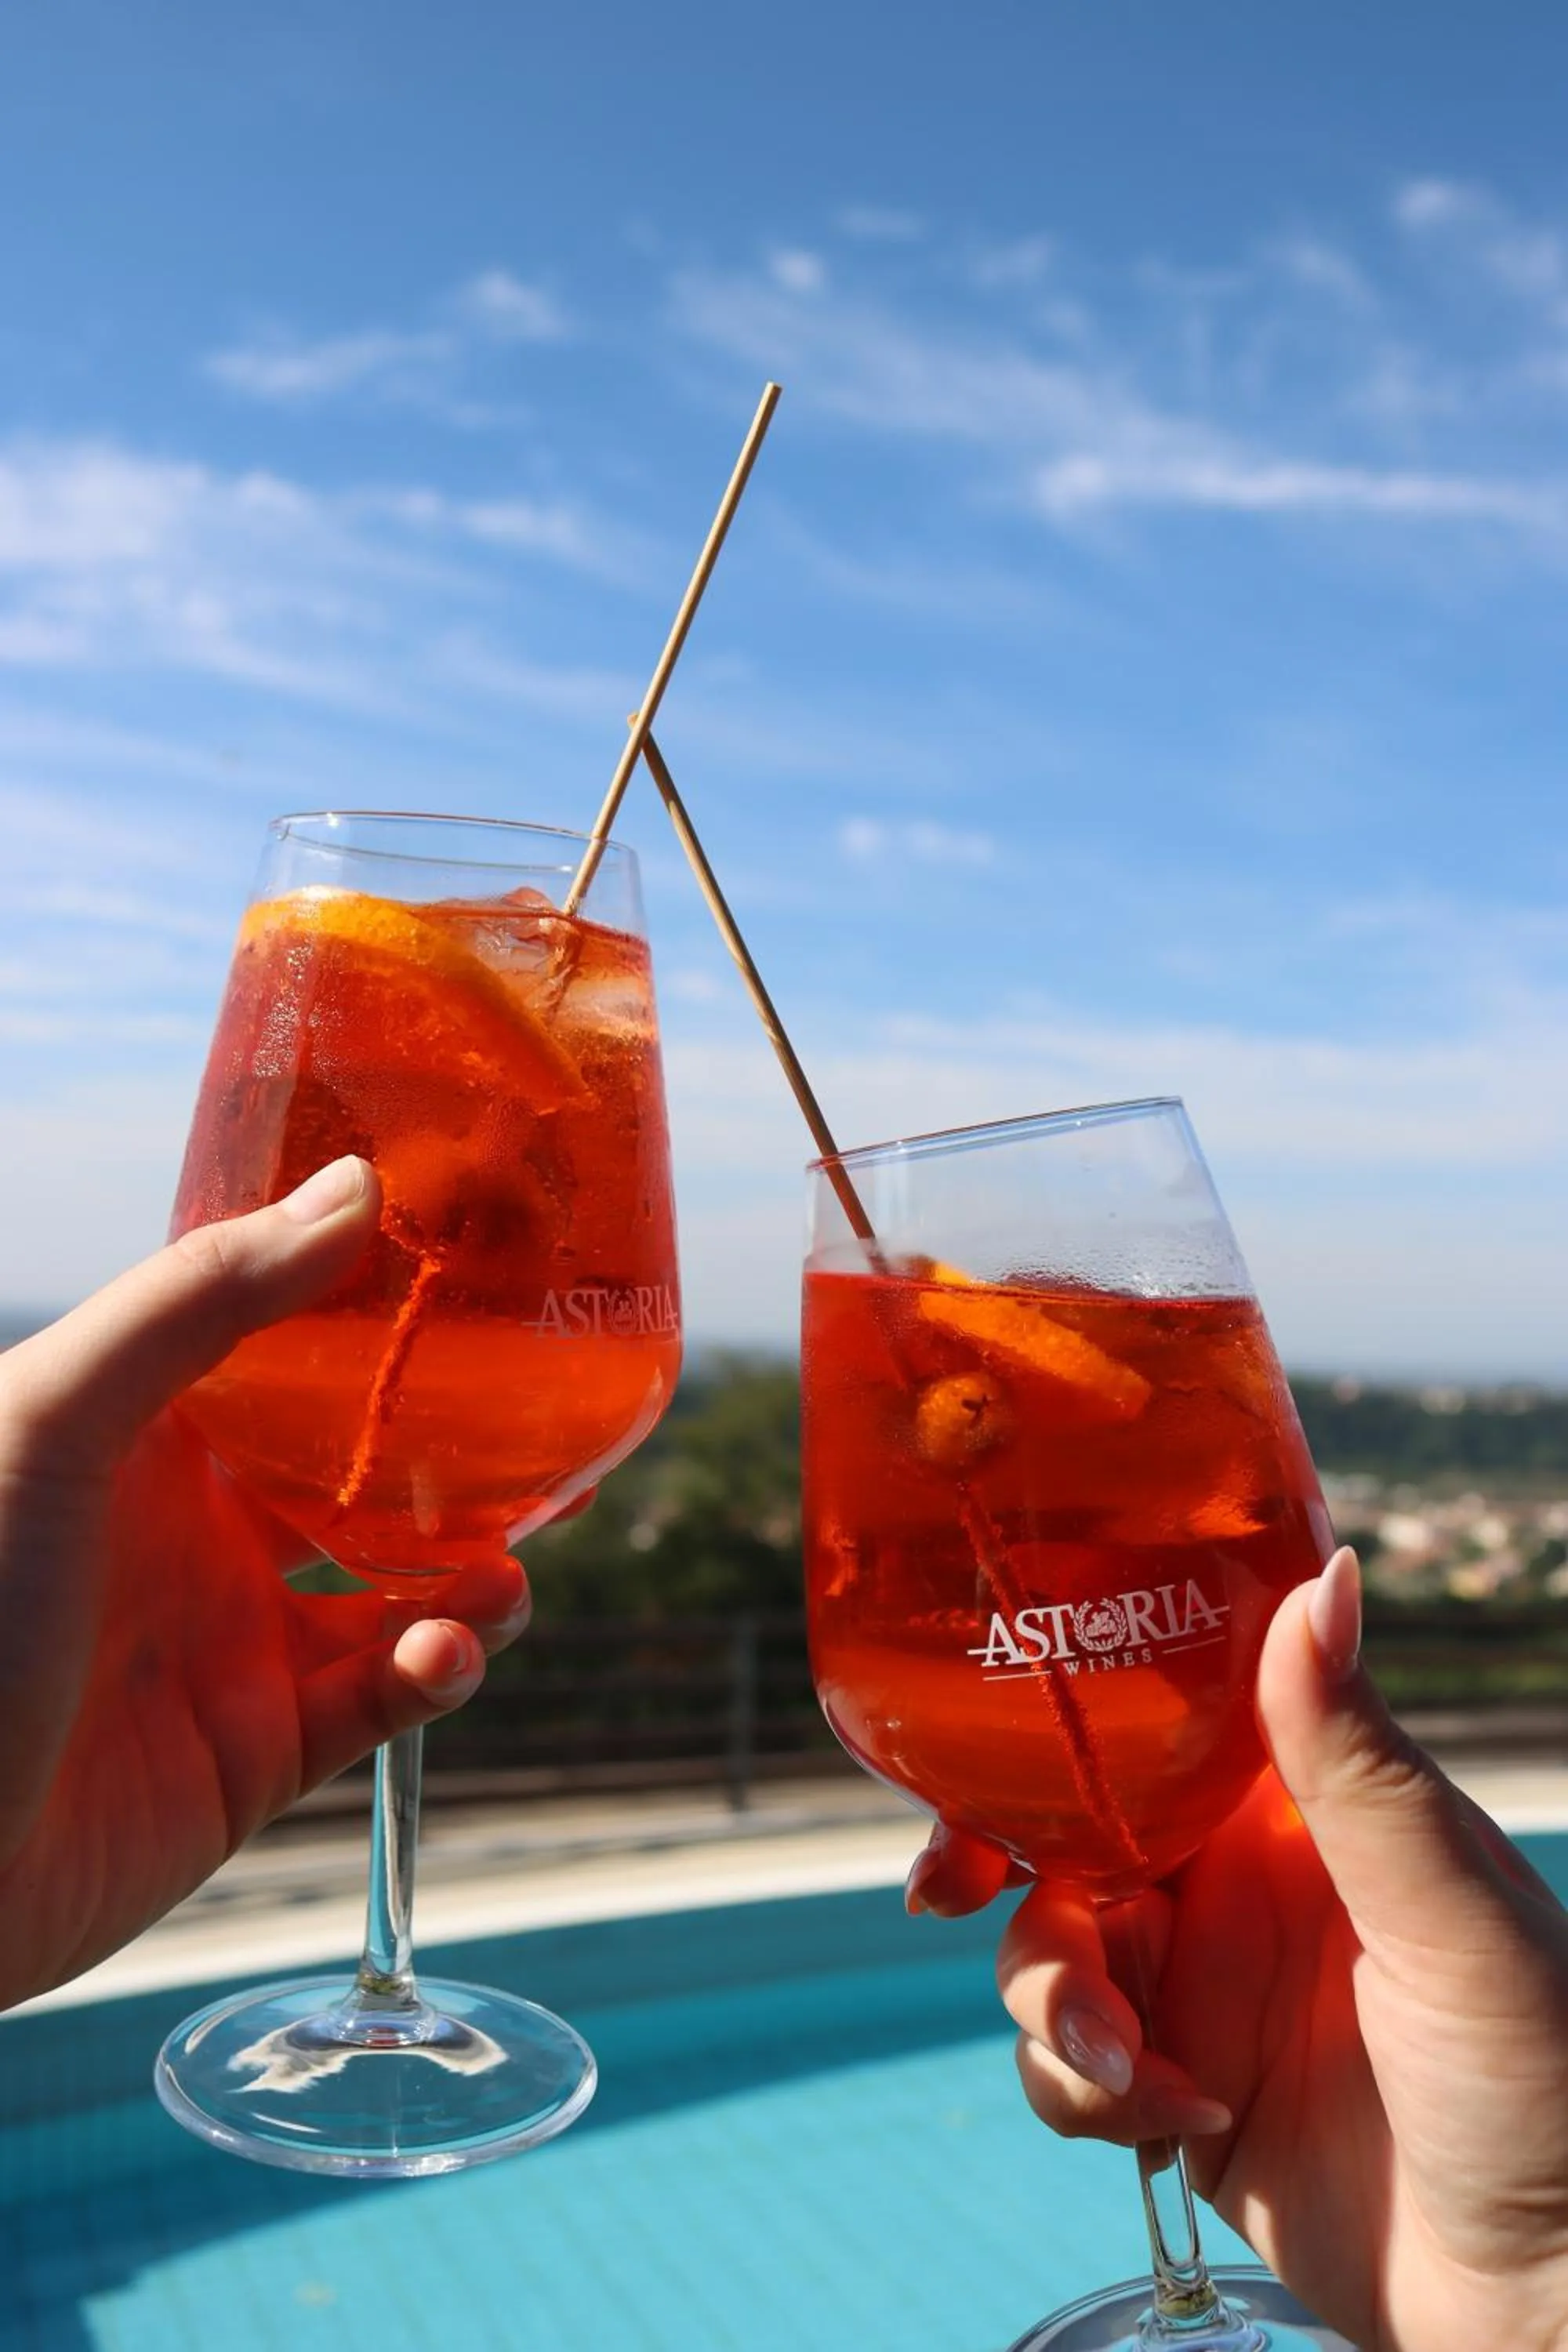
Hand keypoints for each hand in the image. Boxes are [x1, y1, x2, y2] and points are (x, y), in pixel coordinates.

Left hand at [0, 1156, 531, 2011]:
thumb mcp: (56, 1415)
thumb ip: (202, 1299)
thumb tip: (356, 1189)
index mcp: (137, 1433)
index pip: (284, 1353)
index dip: (379, 1320)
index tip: (484, 1286)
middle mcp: (190, 1529)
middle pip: (358, 1473)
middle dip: (459, 1459)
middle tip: (555, 1439)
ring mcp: (225, 1643)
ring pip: (391, 1590)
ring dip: (469, 1578)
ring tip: (508, 1571)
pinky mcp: (252, 1755)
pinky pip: (376, 1700)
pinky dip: (434, 1674)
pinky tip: (447, 1655)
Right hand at [907, 1549, 1567, 2351]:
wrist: (1548, 2289)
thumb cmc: (1550, 2080)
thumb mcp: (1453, 1908)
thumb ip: (1360, 1758)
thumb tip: (1318, 1580)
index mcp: (1292, 1810)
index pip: (1143, 1725)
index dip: (1048, 1718)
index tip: (971, 1733)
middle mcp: (1229, 1886)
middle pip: (1061, 1838)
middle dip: (994, 1866)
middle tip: (951, 1892)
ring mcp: (1197, 1992)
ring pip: (1046, 1955)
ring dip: (1053, 2002)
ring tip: (1129, 2066)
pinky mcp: (1172, 2096)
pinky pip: (1066, 2072)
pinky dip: (1088, 2095)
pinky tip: (1182, 2120)